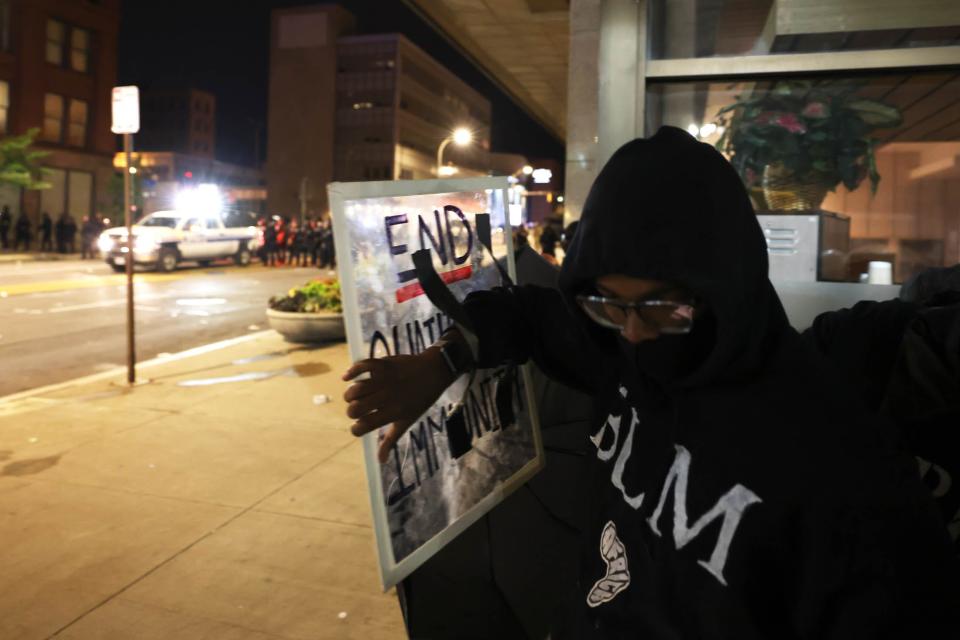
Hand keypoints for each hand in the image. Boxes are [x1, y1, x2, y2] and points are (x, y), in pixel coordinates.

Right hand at [342, 348, 454, 463]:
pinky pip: (362, 366)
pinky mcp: (383, 364)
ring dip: (350, 395)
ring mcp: (385, 380)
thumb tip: (381, 460)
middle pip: (356, 408)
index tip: (359, 427)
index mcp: (393, 412)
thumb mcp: (407, 421)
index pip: (365, 425)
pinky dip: (352, 370)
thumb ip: (391, 439)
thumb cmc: (420, 400)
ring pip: (356, 389)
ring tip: (353, 397)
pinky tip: (347, 377)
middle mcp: (387, 397)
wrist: (434, 372)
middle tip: (357, 411)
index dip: (356, 429)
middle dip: (351, 412)